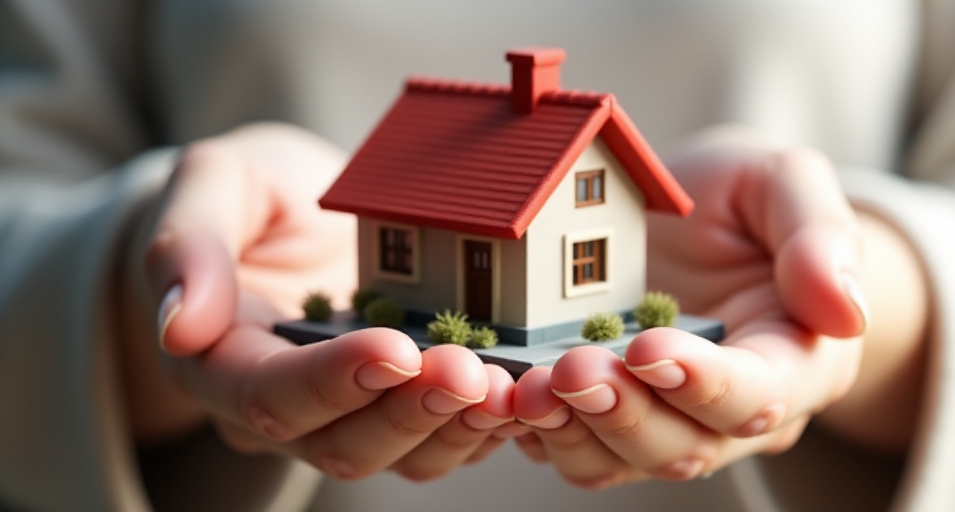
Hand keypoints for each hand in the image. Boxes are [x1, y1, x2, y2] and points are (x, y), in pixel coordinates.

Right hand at [119, 123, 513, 480]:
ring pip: (398, 456)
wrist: (296, 210)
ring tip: (505, 389)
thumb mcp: (212, 185)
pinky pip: (440, 436)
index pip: (269, 396)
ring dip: (454, 430)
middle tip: (465, 371)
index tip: (393, 347)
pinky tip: (522, 394)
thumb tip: (178, 326)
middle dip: (406, 413)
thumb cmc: (250, 193)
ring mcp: (347, 412)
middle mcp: (283, 407)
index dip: (330, 381)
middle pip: (338, 446)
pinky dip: (482, 424)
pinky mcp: (400, 402)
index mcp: (222, 360)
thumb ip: (186, 244)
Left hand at [511, 127, 867, 487]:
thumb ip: (820, 236)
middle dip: (628, 415)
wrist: (699, 219)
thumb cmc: (748, 201)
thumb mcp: (787, 184)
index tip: (652, 345)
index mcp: (794, 360)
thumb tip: (846, 311)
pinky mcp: (609, 413)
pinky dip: (540, 432)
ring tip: (530, 390)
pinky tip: (505, 397)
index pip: (761, 396)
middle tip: (575, 371)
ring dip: (575, 433)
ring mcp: (666, 417)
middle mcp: (731, 410)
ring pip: (623, 461)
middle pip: (687, 446)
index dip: (707, 383)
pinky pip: (576, 445)